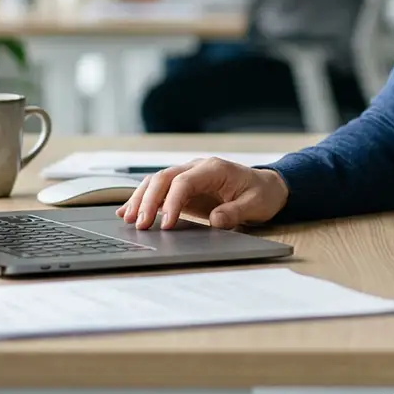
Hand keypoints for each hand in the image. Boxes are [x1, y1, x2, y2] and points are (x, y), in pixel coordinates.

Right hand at [116, 158, 288, 230]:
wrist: (267, 187)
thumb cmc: (262, 194)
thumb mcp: (256, 205)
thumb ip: (235, 212)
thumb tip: (215, 220)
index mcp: (214, 169)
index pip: (184, 181)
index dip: (172, 202)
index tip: (166, 223)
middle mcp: (196, 168)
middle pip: (164, 178)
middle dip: (149, 201)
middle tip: (140, 224)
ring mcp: (188, 176)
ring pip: (156, 182)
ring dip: (140, 199)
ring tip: (128, 219)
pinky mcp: (183, 188)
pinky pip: (158, 190)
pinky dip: (142, 199)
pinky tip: (126, 212)